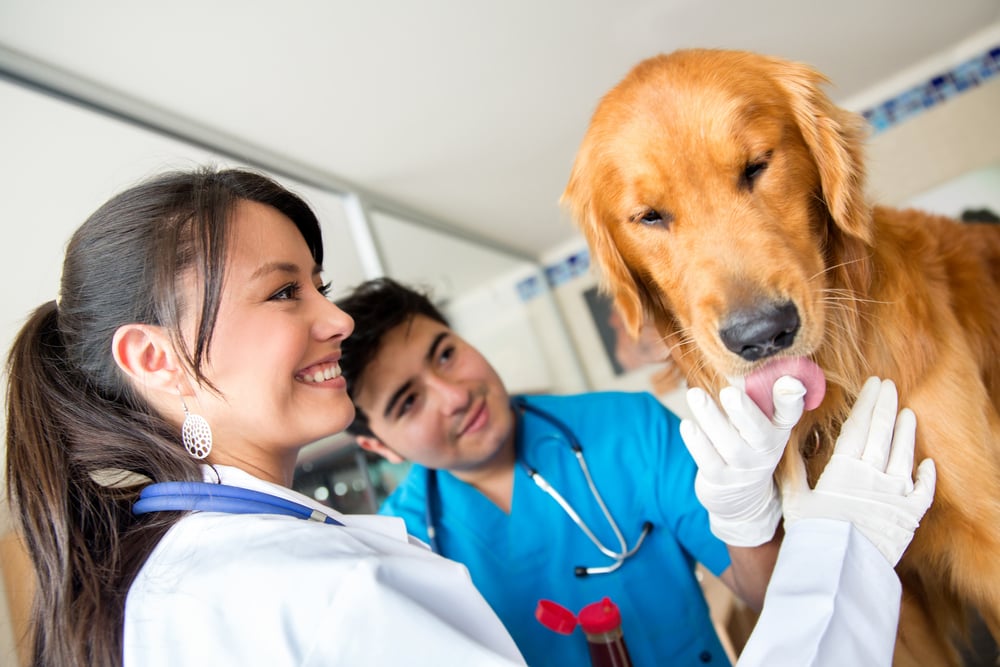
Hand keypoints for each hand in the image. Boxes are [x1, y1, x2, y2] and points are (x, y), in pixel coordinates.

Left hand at [680, 376, 805, 545]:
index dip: (791, 399)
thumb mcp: (759, 423)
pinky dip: (697, 443)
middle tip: (730, 392)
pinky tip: (687, 425)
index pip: (789, 415)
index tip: (789, 381)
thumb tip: (738, 362)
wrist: (742, 497)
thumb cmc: (746, 444)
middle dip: (745, 412)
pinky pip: (709, 462)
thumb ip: (754, 395)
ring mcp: (744, 468)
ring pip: (729, 445)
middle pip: (759, 432)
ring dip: (711, 419)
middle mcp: (765, 450)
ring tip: (695, 395)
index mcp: (777, 430)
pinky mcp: (720, 480)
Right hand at [781, 377, 935, 565]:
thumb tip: (784, 442)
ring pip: (904, 455)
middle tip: (888, 386)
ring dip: (907, 432)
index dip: (866, 403)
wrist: (837, 571)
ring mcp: (895, 495)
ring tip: (907, 413)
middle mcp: (873, 476)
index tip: (872, 384)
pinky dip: (926, 475)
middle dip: (886, 406)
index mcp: (844, 469)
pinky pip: (923, 491)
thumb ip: (791, 470)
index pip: (859, 426)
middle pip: (883, 433)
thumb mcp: (793, 500)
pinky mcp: (910, 516)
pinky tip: (926, 463)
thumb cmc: (811, 535)